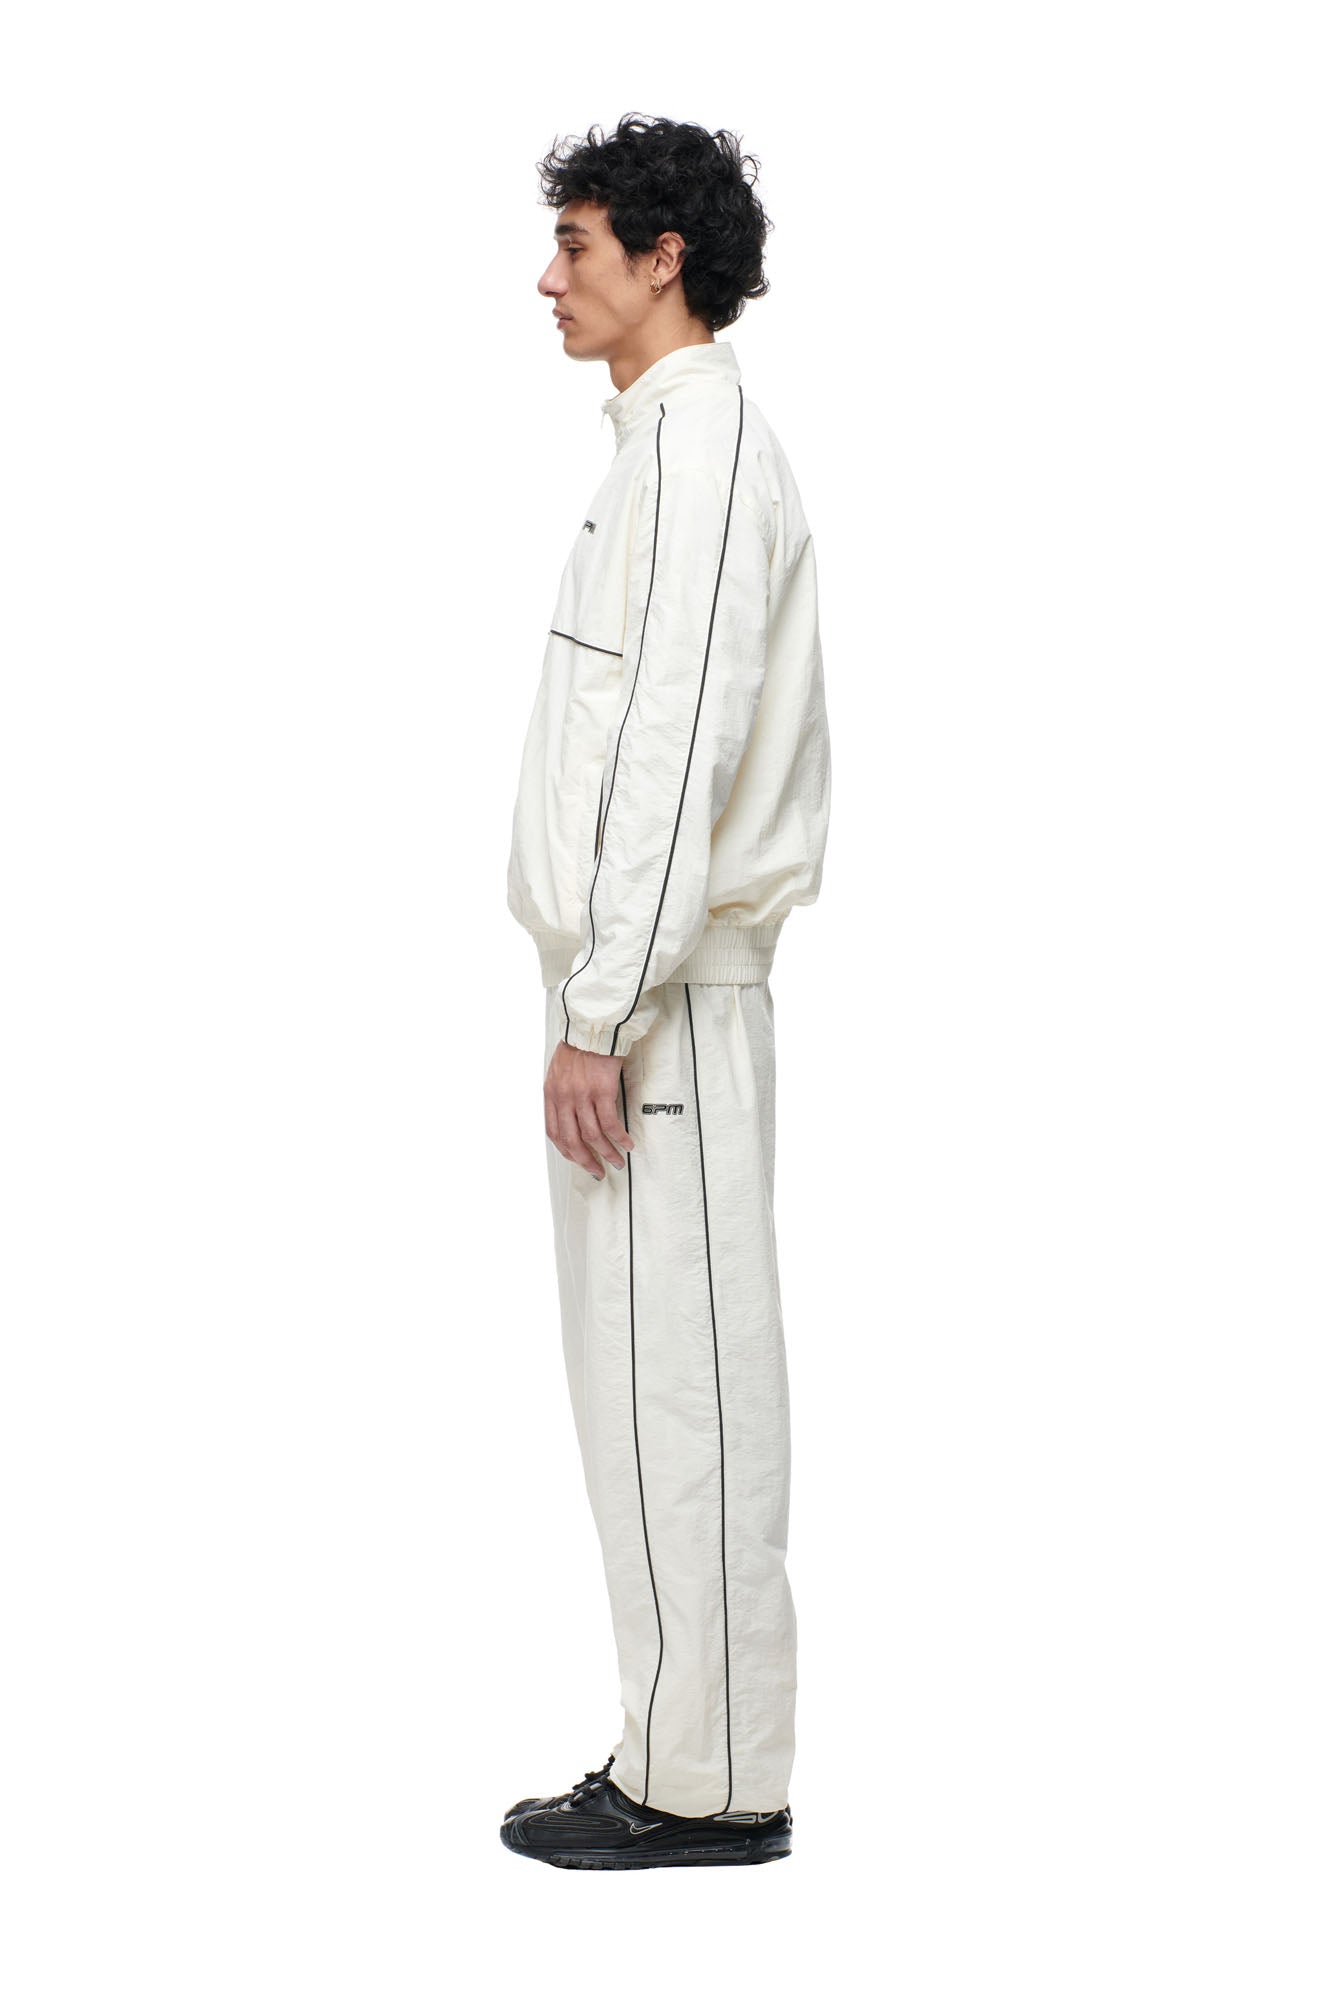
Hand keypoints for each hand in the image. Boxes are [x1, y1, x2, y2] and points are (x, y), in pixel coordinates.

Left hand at [545, 1038, 635, 1179]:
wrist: (592, 1026)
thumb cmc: (579, 1045)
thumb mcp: (559, 1071)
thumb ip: (561, 1094)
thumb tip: (571, 1115)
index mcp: (551, 1094)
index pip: (554, 1133)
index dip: (567, 1151)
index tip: (579, 1160)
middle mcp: (564, 1098)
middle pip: (572, 1141)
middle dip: (586, 1160)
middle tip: (598, 1170)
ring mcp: (582, 1096)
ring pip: (592, 1136)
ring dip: (606, 1153)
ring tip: (617, 1160)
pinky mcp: (602, 1091)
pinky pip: (610, 1123)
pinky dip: (619, 1138)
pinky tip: (627, 1143)